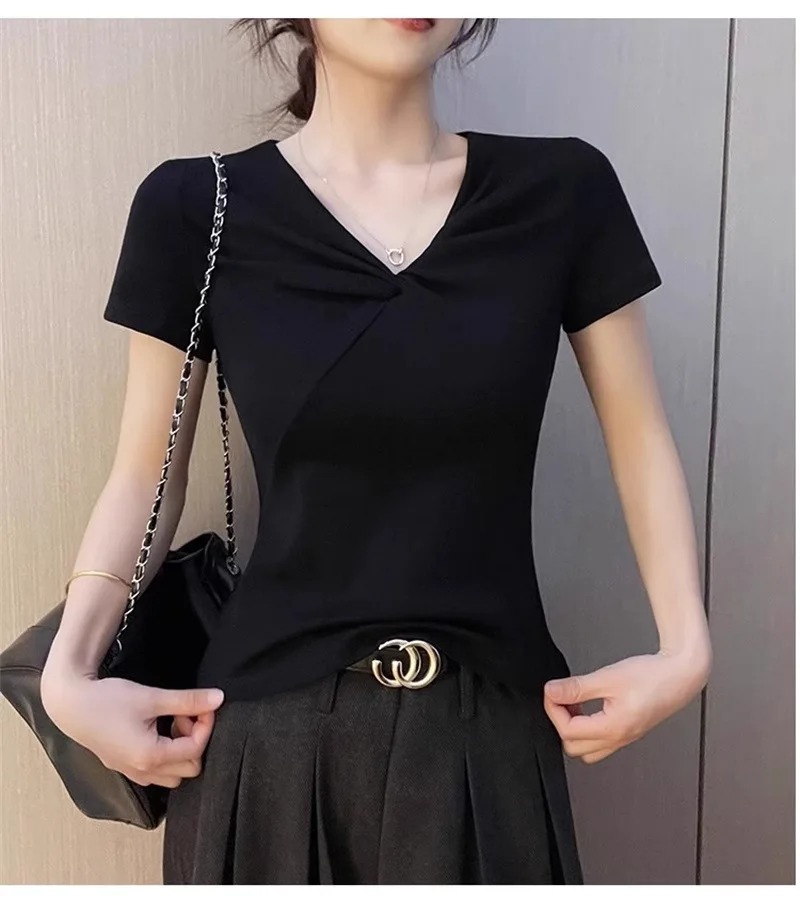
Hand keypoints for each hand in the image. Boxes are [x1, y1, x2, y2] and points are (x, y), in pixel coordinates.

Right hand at [41, 670, 223, 787]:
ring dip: (181, 750)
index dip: (206, 725)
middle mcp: (142, 771)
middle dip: (194, 739)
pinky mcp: (125, 767)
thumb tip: (219, 698)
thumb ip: (188, 700)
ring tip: (169, 722)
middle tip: (183, 714)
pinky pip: (157, 772)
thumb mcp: (152, 698)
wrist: (71, 705)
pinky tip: (157, 729)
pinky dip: (166, 754)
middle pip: (190, 768)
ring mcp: (132, 772)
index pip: (196, 749)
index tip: (202, 705)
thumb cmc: (107, 700)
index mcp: (150, 756)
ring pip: (174, 774)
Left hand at [542, 648, 710, 764]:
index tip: (552, 690)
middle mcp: (619, 739)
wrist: (681, 675)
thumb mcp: (608, 677)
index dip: (553, 709)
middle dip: (561, 722)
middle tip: (562, 698)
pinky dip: (588, 729)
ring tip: (575, 703)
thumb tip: (551, 691)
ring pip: (587, 750)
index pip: (568, 730)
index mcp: (613, 728)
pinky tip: (589, 706)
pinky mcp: (628, 732)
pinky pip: (601, 742)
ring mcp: (624, 738)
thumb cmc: (652, 676)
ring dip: (575, 729)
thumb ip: (577, 687)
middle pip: (574, 747)